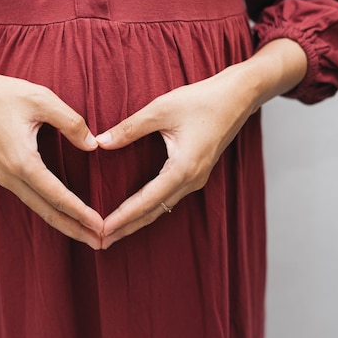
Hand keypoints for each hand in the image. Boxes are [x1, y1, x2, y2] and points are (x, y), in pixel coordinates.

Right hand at [0, 61, 104, 248]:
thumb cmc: (2, 93)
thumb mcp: (41, 99)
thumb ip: (71, 122)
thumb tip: (93, 145)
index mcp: (21, 161)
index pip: (57, 196)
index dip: (81, 213)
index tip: (101, 226)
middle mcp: (10, 176)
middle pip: (47, 212)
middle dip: (75, 229)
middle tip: (101, 243)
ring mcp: (3, 177)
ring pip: (38, 208)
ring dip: (64, 223)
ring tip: (87, 234)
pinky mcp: (2, 173)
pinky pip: (30, 198)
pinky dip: (50, 210)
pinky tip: (64, 214)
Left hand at [96, 65, 256, 248]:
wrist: (238, 96)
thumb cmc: (202, 99)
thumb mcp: (160, 109)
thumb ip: (129, 128)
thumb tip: (99, 143)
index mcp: (183, 168)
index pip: (146, 201)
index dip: (123, 217)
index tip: (102, 230)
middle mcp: (192, 180)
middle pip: (154, 212)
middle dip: (127, 227)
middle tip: (101, 242)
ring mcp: (197, 178)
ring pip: (162, 207)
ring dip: (138, 220)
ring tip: (114, 231)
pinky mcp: (197, 172)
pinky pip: (170, 197)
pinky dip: (150, 207)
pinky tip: (137, 210)